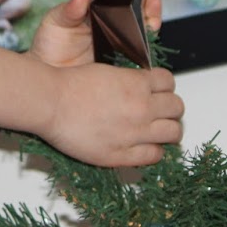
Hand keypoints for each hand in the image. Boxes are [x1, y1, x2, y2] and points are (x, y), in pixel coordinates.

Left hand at [29, 0, 160, 68]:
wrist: (46, 80)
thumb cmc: (50, 46)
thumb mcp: (56, 22)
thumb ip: (69, 9)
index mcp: (101, 14)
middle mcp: (115, 29)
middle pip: (140, 15)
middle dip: (150, 5)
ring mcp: (121, 49)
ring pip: (144, 35)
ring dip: (152, 24)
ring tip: (151, 17)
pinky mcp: (123, 69)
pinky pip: (140, 60)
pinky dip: (147, 52)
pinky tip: (147, 46)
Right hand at [41, 60, 182, 165]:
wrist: (50, 103)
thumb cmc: (69, 85)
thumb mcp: (106, 70)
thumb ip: (129, 79)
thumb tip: (142, 85)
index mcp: (137, 83)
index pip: (169, 82)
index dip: (164, 85)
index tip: (157, 90)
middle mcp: (142, 107)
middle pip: (177, 107)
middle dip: (170, 107)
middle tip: (160, 110)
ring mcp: (134, 132)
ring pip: (173, 133)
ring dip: (168, 130)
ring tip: (157, 130)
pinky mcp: (122, 154)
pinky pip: (155, 155)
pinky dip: (155, 150)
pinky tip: (145, 145)